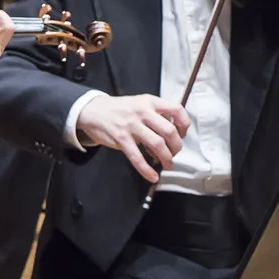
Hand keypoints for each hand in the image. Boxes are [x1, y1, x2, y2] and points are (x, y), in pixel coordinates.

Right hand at [76, 93, 191, 182]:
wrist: (93, 111)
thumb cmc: (122, 109)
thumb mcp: (141, 103)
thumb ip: (157, 115)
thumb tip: (173, 135)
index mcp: (151, 101)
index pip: (177, 109)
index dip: (184, 124)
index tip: (182, 134)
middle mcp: (143, 112)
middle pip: (169, 131)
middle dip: (176, 146)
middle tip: (175, 153)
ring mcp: (132, 125)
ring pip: (157, 144)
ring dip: (166, 158)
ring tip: (168, 165)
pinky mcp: (121, 139)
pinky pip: (137, 157)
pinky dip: (147, 170)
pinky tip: (153, 176)